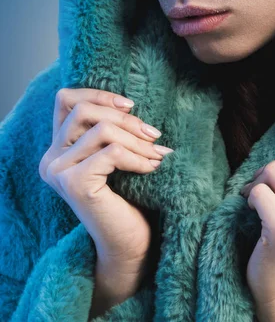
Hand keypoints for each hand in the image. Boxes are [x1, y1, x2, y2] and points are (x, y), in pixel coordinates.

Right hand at [39, 88, 173, 269]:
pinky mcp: (74, 184)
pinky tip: (152, 168)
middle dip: (126, 119)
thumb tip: (131, 104)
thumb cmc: (128, 197)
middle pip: (84, 110)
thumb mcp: (115, 154)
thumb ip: (110, 129)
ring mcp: (58, 171)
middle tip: (154, 135)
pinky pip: (111, 153)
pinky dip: (137, 157)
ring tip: (158, 153)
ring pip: (101, 130)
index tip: (131, 106)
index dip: (99, 95)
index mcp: (58, 148)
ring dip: (136, 140)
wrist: (129, 244)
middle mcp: (50, 158)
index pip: (66, 100)